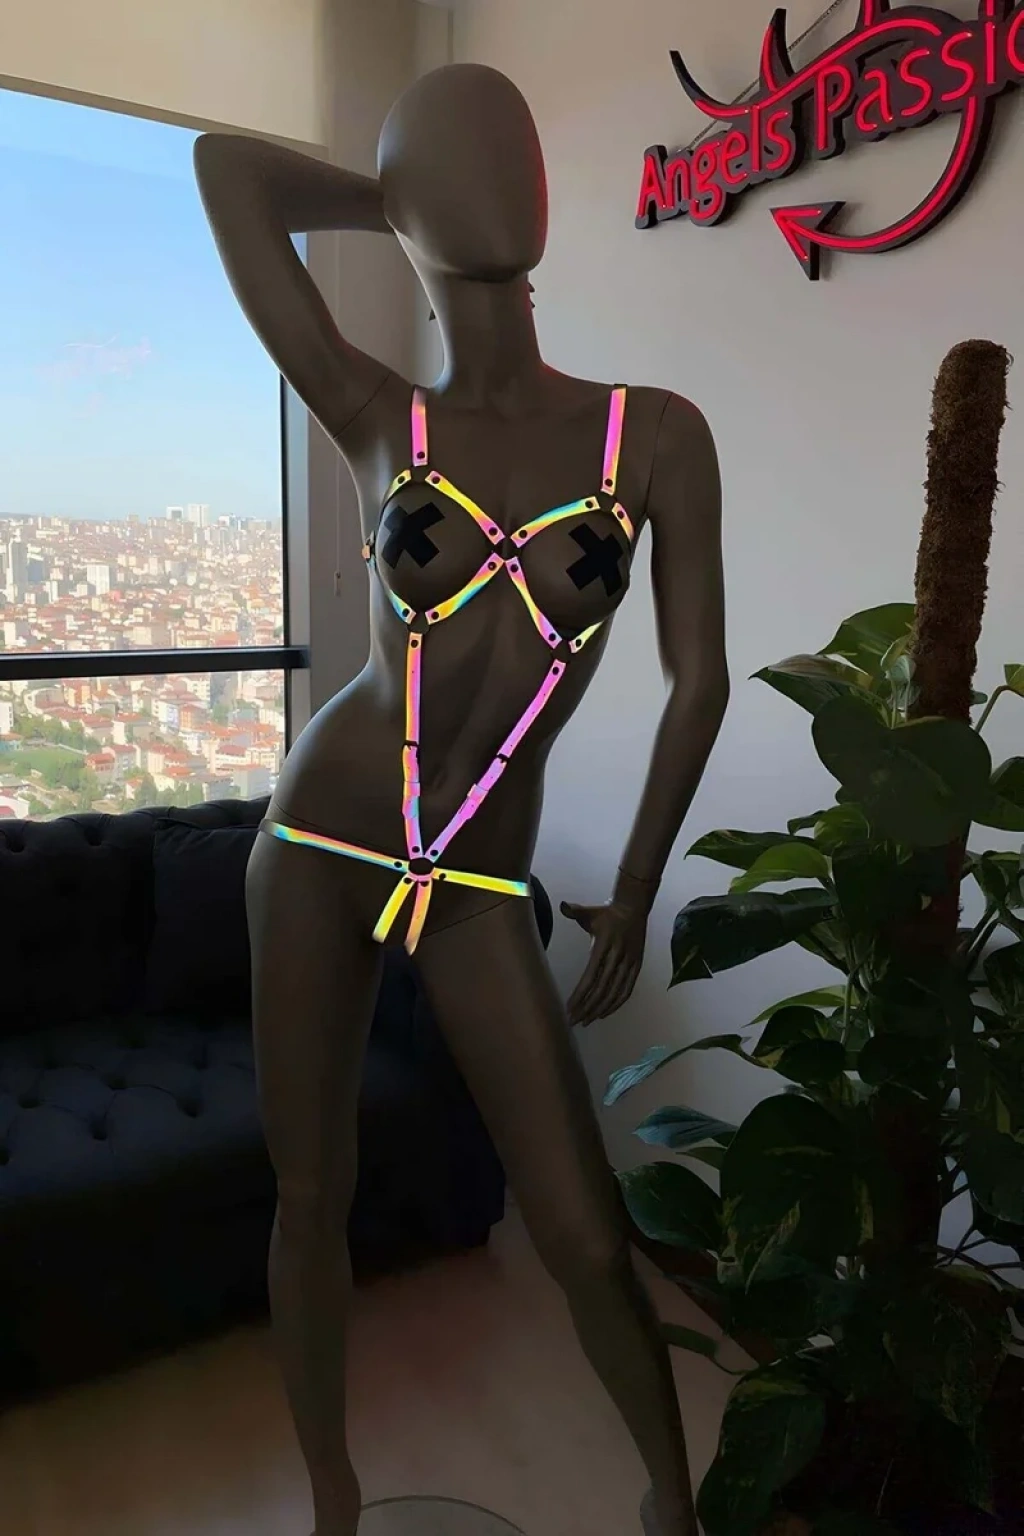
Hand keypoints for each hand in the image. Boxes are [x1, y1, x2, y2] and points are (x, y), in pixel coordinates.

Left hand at [560, 896, 648, 1026]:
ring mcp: (629, 963)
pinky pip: (627, 989)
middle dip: (587, 1008)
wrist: (633, 908)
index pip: (590, 976)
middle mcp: (617, 957)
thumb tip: (563, 906)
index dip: (580, 995)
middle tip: (573, 1021)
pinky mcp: (637, 966)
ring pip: (615, 993)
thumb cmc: (606, 913)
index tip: (569, 1008)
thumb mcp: (589, 912)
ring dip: (600, 1009)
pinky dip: (617, 1003)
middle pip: (601, 989)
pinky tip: (605, 1012)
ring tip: (587, 1021)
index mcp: (603, 946)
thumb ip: (574, 911)